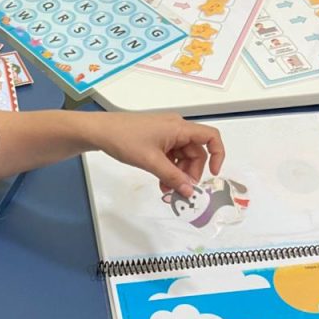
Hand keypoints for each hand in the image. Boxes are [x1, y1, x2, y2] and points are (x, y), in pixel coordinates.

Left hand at [87, 113, 224, 197]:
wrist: (100, 132)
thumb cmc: (124, 139)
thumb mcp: (151, 162)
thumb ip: (173, 177)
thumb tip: (190, 191)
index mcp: (179, 127)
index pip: (210, 137)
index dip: (218, 155)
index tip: (212, 174)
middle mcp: (176, 128)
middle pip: (196, 152)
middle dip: (191, 172)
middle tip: (181, 189)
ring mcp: (166, 134)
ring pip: (182, 157)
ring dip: (178, 174)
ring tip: (167, 189)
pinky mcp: (157, 140)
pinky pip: (171, 156)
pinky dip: (169, 170)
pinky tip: (162, 182)